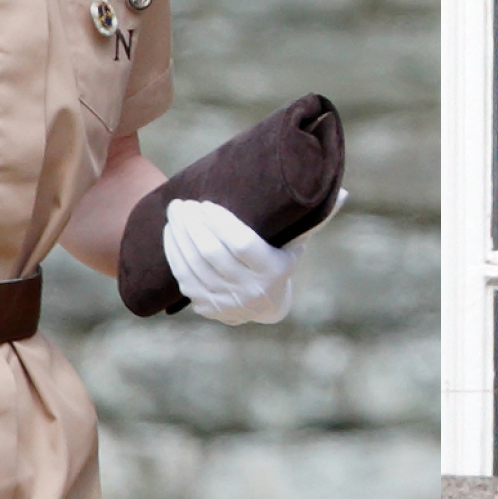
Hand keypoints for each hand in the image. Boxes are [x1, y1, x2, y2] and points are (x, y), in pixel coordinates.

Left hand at [162, 199, 299, 324]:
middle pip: (211, 253)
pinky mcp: (208, 307)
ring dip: (180, 235)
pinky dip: (174, 254)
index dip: (221, 222)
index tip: (206, 203)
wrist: (268, 307)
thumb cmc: (280, 263)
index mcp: (273, 270)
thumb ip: (303, 221)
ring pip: (193, 266)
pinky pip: (184, 279)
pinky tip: (171, 233)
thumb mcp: (294, 245)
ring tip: (175, 212)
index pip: (242, 244)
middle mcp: (250, 289)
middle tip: (183, 203)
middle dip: (192, 224)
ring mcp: (227, 301)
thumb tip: (327, 191)